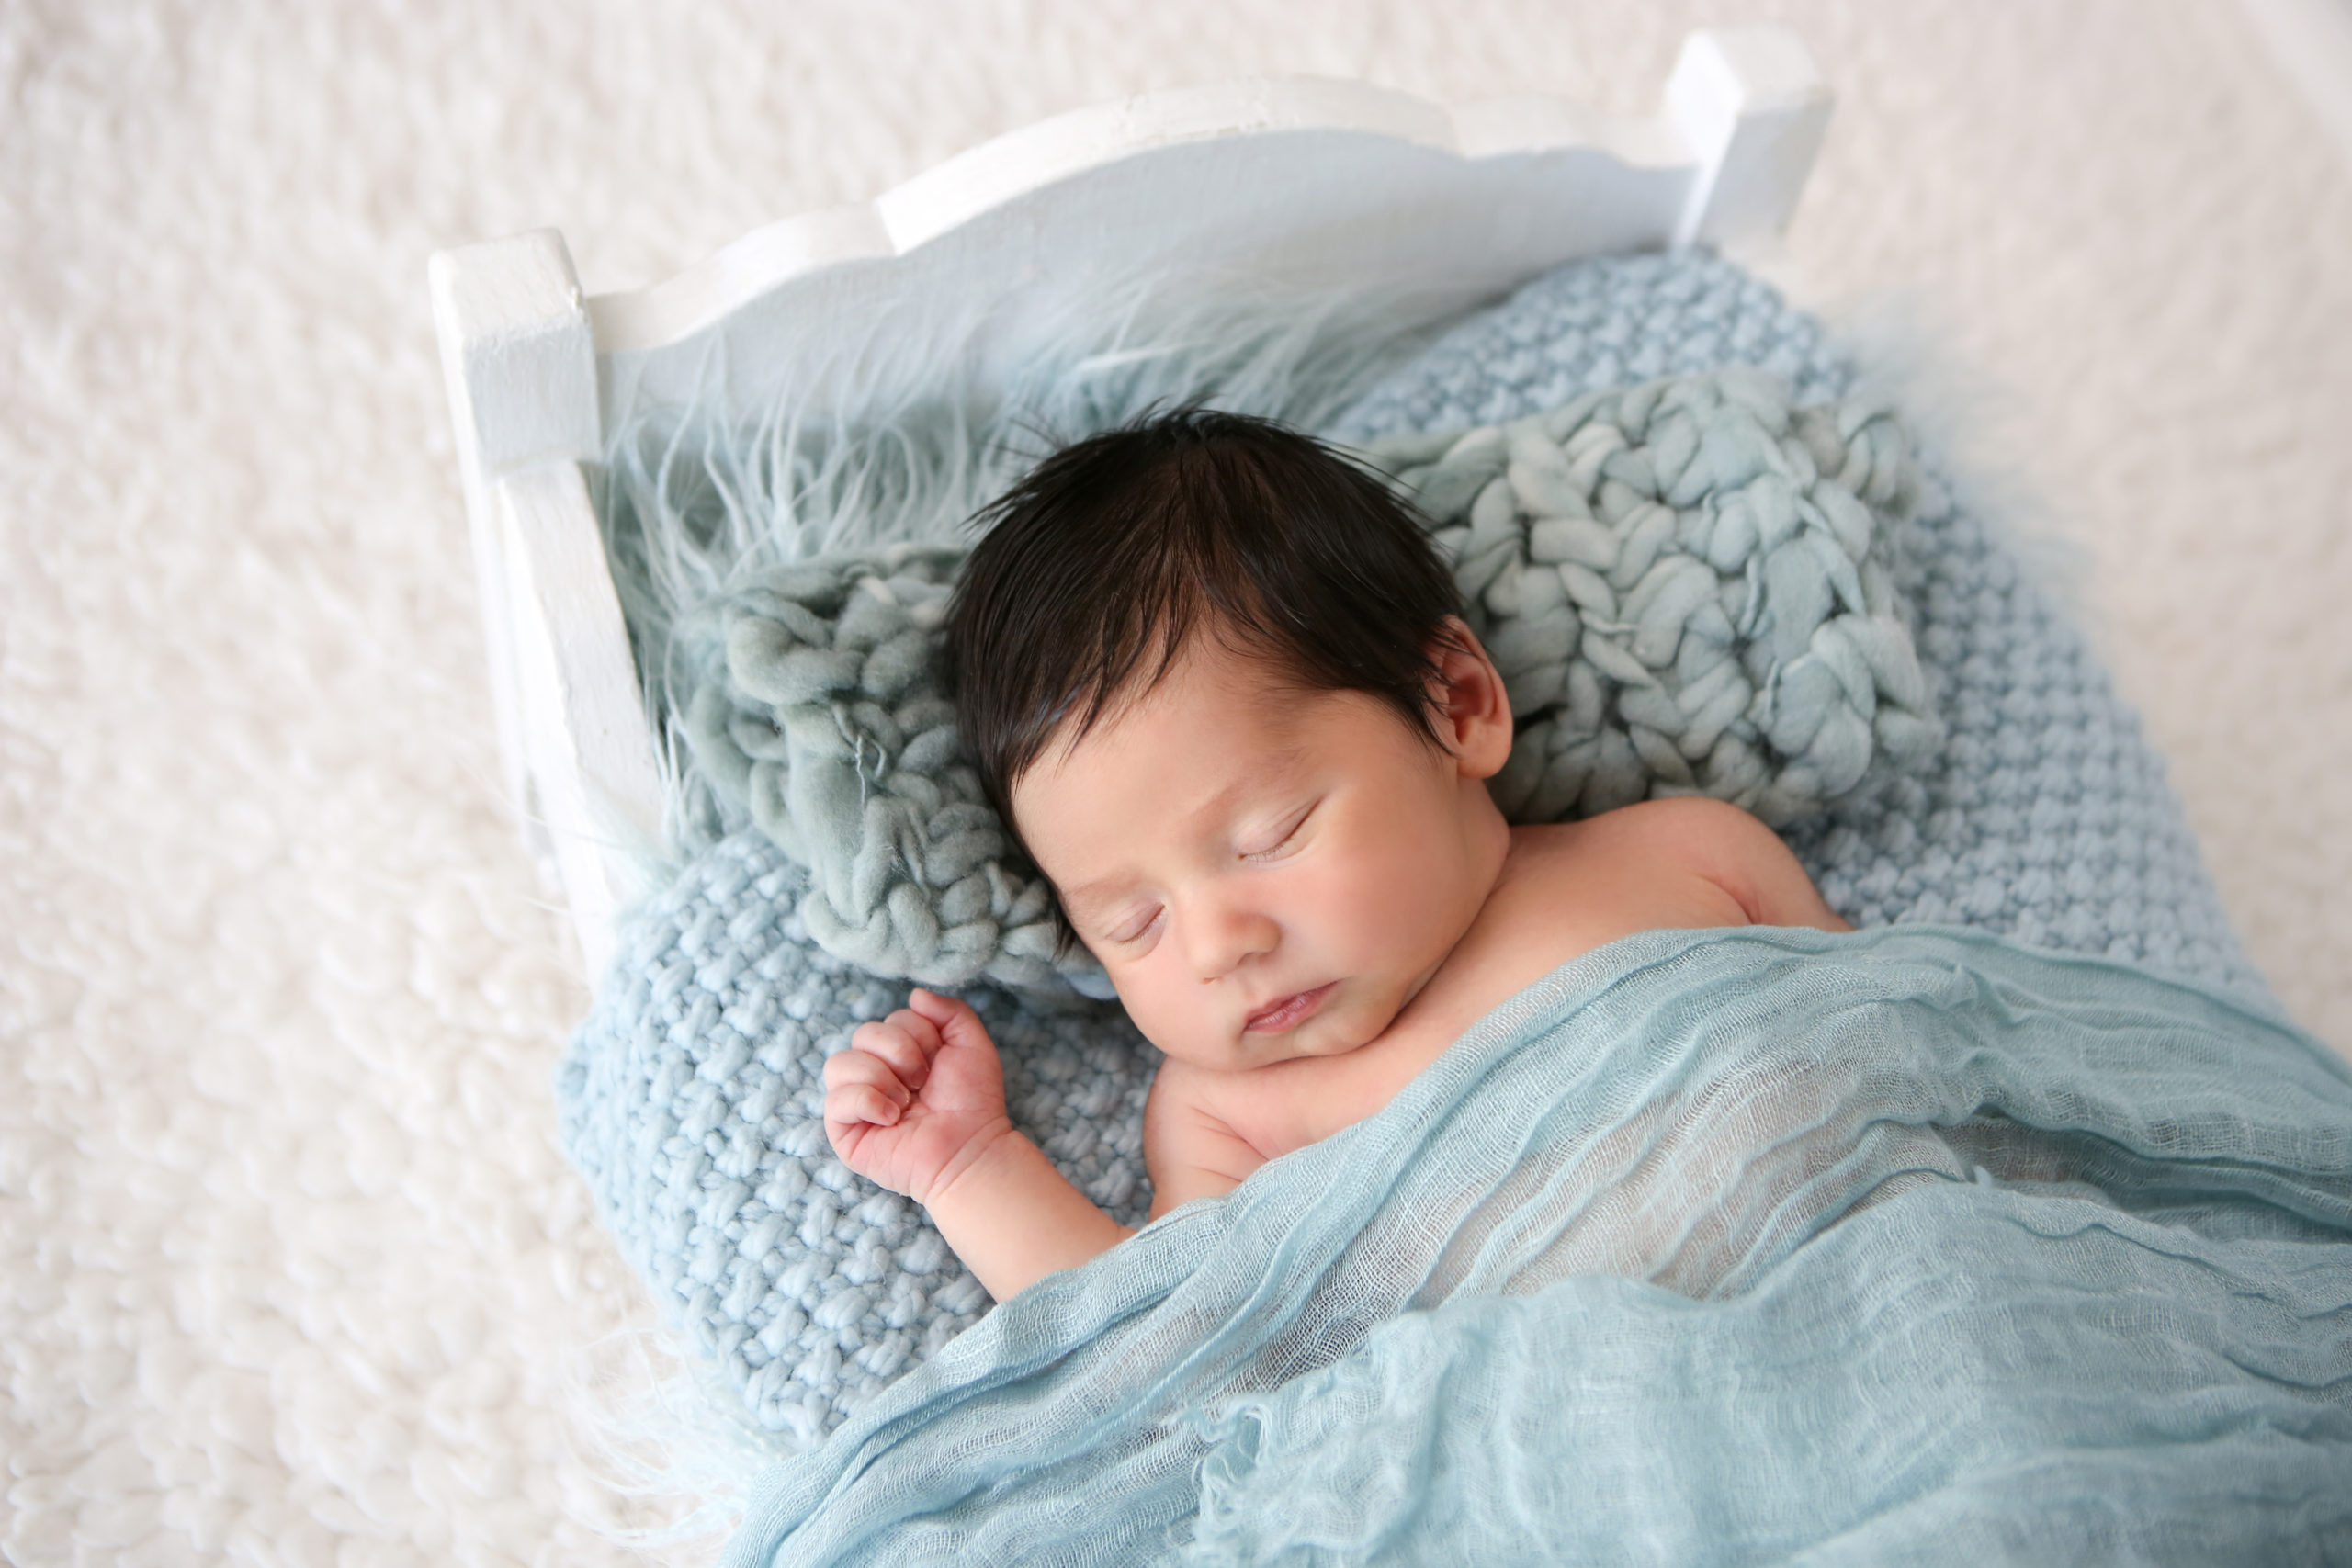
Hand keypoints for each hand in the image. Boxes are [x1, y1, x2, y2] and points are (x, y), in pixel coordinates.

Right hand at [823, 989, 1013, 1205]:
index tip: (939, 1063)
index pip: (889, 1019)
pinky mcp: (845, 1132)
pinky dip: (867, 1102)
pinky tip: (892, 1119)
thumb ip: (949, 1010)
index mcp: (900, 1053)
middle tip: (922, 1082)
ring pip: (838, 1063)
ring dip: (881, 1078)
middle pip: (862, 1034)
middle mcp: (874, 1073)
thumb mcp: (971, 1043)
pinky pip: (835, 1100)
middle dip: (900, 1052)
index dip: (918, 1035)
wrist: (970, 1147)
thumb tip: (914, 994)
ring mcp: (856, 1102)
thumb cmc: (972, 1102)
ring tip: (906, 1103)